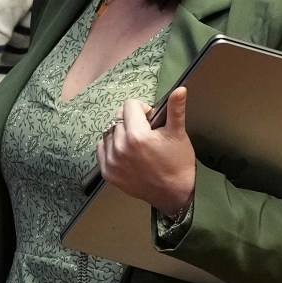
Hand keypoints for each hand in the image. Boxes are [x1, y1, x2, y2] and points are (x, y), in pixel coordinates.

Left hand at [98, 88, 196, 217]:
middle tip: (146, 133)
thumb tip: (180, 88)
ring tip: (136, 143)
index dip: (143, 109)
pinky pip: (101, 148)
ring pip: (109, 132)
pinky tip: (125, 152)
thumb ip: (175, 109)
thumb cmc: (178, 162)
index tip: (151, 119)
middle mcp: (120, 147)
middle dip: (132, 120)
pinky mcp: (107, 172)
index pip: (130, 106)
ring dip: (120, 132)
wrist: (174, 193)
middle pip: (119, 118)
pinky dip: (111, 146)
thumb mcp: (178, 133)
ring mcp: (111, 161)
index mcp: (137, 136)